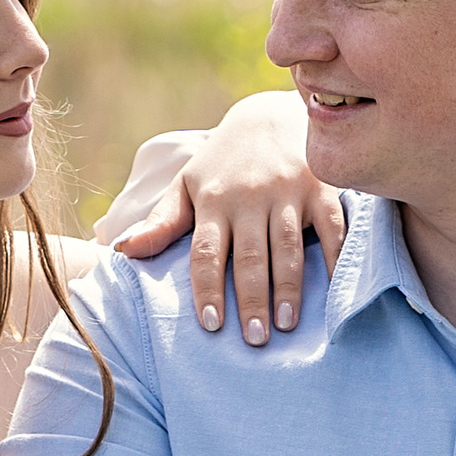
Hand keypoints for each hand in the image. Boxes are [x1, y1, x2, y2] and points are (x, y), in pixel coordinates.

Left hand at [112, 87, 345, 346]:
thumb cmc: (223, 163)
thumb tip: (120, 251)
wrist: (271, 114)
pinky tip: (334, 290)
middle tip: (254, 340)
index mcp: (214, 201)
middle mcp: (250, 197)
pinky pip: (332, 227)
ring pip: (288, 247)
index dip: (208, 289)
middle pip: (250, 257)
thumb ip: (161, 222)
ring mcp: (289, 191)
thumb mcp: (188, 186)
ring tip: (286, 325)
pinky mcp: (322, 188)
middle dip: (251, 300)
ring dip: (289, 289)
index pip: (207, 253)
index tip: (212, 325)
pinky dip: (336, 258)